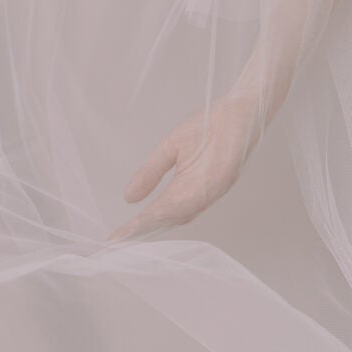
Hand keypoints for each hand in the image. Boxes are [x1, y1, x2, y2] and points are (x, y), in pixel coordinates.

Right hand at [107, 95, 260, 240]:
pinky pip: (199, 197)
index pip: (157, 210)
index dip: (136, 224)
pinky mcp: (224, 178)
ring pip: (181, 212)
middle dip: (143, 229)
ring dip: (157, 221)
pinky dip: (178, 207)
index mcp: (186, 188)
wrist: (237, 110)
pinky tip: (159, 212)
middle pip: (168, 218)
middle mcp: (199, 194)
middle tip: (119, 242)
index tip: (114, 237)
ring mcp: (211, 188)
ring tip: (133, 230)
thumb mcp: (169, 149)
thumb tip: (128, 198)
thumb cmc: (207, 127)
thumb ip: (151, 172)